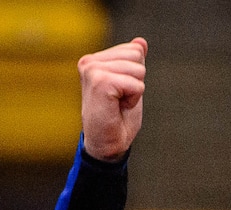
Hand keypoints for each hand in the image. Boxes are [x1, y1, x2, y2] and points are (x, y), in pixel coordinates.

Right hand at [78, 37, 147, 160]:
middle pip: (137, 55)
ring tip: (117, 105)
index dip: (135, 76)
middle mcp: (89, 62)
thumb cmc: (116, 120)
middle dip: (136, 82)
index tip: (120, 95)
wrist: (107, 147)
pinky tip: (117, 108)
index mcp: (94, 60)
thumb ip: (133, 62)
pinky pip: (136, 84)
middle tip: (119, 102)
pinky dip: (133, 99)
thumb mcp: (129, 86)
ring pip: (138, 69)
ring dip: (134, 92)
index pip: (134, 50)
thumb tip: (141, 42)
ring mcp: (92, 70)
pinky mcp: (100, 81)